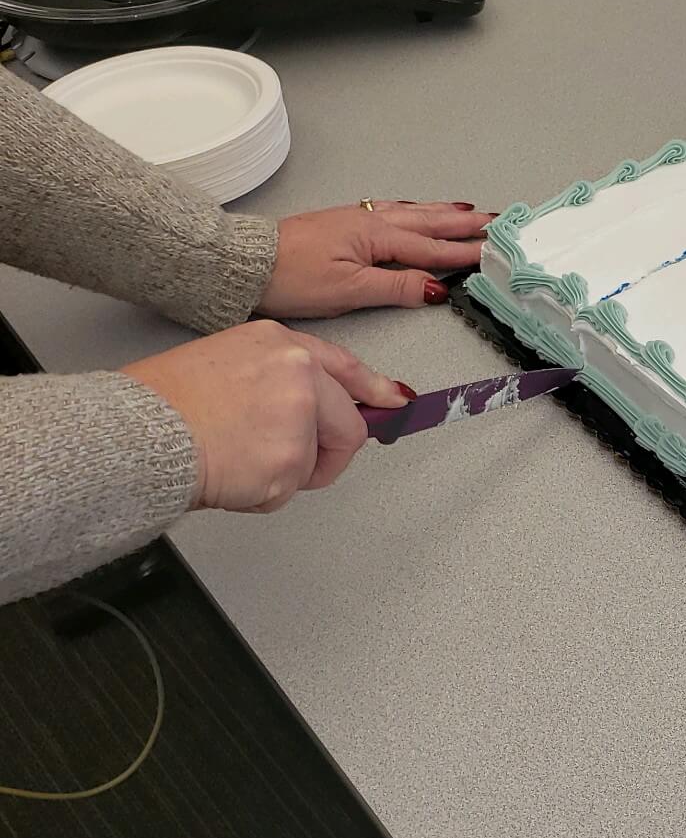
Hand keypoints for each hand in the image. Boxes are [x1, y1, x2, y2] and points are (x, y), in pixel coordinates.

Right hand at [125, 320, 408, 512]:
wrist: (139, 433)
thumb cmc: (164, 404)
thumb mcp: (225, 362)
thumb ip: (276, 380)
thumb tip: (308, 410)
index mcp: (278, 343)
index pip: (342, 367)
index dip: (371, 390)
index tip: (394, 402)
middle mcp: (297, 371)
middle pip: (346, 425)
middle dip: (325, 453)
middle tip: (284, 462)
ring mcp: (298, 414)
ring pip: (316, 462)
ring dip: (284, 474)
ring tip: (237, 459)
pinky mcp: (291, 459)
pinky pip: (291, 489)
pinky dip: (263, 494)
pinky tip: (232, 474)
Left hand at [256, 200, 493, 318]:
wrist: (246, 263)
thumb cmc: (292, 278)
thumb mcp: (349, 291)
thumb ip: (396, 287)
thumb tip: (436, 288)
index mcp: (376, 237)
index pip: (431, 248)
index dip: (465, 252)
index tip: (495, 251)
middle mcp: (371, 221)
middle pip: (428, 223)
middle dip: (464, 224)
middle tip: (498, 222)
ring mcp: (356, 218)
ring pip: (412, 212)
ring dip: (443, 213)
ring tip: (470, 211)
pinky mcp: (343, 221)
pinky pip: (392, 210)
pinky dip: (414, 209)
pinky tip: (418, 210)